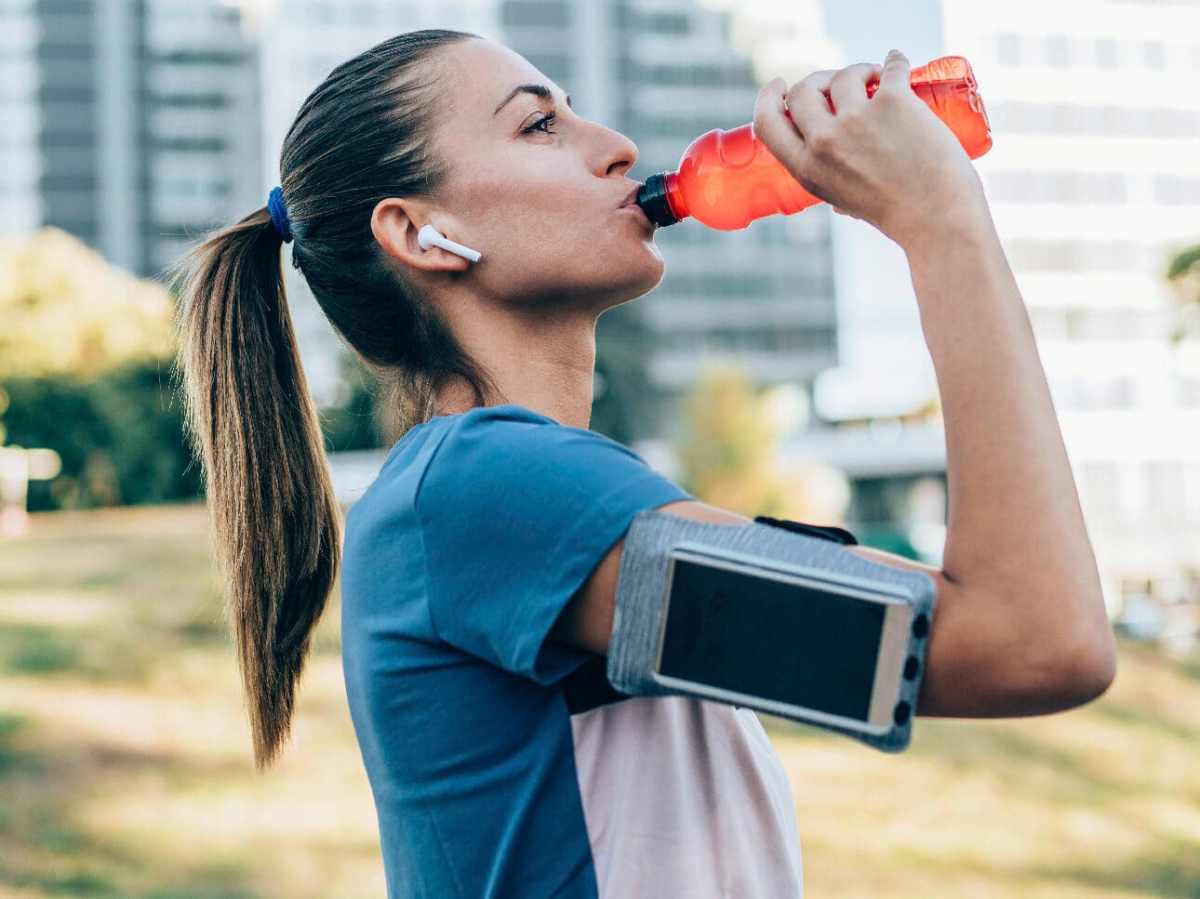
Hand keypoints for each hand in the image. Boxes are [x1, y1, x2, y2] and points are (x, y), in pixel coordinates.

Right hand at [752, 50, 988, 250]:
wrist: (937, 217)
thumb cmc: (896, 214)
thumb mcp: (843, 200)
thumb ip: (830, 178)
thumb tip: (830, 167)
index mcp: (807, 169)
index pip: (767, 123)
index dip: (769, 98)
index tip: (780, 86)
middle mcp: (824, 142)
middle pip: (803, 91)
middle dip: (818, 80)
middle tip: (839, 82)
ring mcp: (856, 119)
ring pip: (844, 75)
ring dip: (860, 71)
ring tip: (876, 79)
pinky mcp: (892, 101)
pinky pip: (891, 67)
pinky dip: (895, 61)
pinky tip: (897, 62)